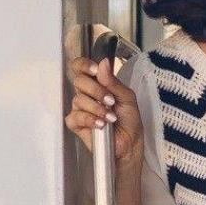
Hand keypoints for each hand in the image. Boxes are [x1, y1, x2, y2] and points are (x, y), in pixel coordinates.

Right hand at [65, 56, 144, 173]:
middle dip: (96, 90)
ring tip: (110, 117)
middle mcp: (86, 94)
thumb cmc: (129, 119)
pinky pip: (75, 117)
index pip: (81, 67)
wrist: (129, 142)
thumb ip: (113, 82)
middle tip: (110, 101)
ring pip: (78, 100)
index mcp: (98, 84)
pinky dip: (90, 120)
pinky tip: (101, 125)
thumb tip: (103, 62)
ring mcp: (80, 108)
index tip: (95, 71)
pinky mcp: (76, 124)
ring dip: (97, 108)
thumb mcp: (127, 97)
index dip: (84, 65)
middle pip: (79, 81)